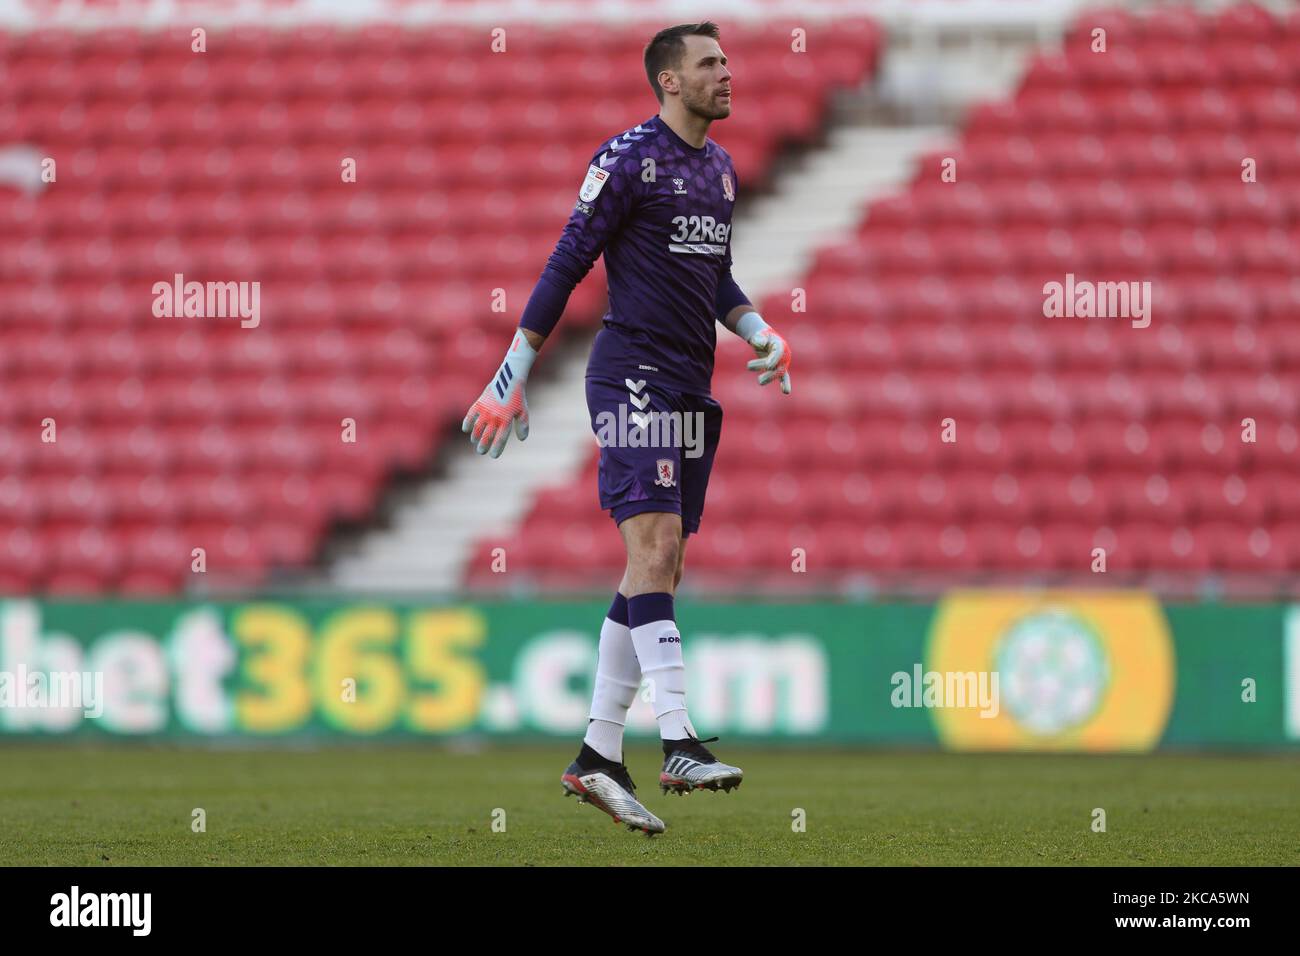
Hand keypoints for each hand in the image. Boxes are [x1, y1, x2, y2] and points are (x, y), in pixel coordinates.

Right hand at [462, 330, 536, 457]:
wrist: (509, 380)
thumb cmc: (517, 398)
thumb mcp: (523, 412)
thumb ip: (522, 425)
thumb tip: (522, 439)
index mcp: (506, 420)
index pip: (500, 439)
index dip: (496, 449)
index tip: (493, 455)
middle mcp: (495, 417)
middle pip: (486, 436)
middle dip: (483, 445)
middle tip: (481, 451)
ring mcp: (486, 410)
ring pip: (477, 428)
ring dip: (475, 436)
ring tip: (475, 441)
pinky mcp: (480, 403)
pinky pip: (471, 416)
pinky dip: (467, 423)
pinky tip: (466, 429)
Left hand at [745, 326, 791, 394]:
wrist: (763, 339)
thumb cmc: (760, 336)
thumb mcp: (758, 335)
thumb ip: (759, 339)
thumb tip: (760, 344)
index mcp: (780, 344)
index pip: (779, 353)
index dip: (774, 359)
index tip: (767, 366)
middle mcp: (784, 354)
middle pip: (779, 365)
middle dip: (768, 369)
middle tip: (749, 366)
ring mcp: (782, 362)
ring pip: (779, 372)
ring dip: (769, 377)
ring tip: (759, 381)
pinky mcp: (778, 369)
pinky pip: (784, 377)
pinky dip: (785, 384)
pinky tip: (786, 391)